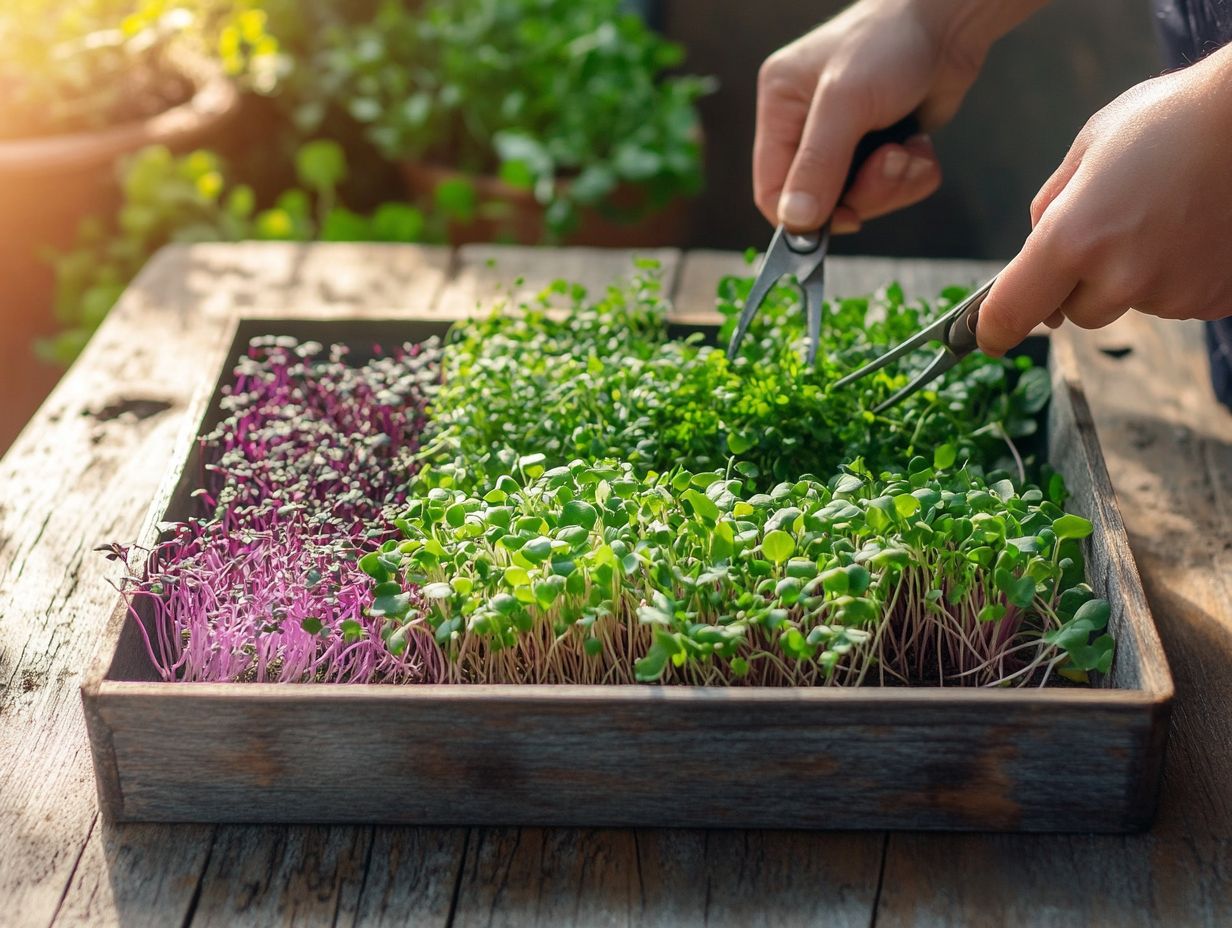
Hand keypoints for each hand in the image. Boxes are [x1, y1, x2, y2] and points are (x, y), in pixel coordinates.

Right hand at [754, 0, 1029, 232]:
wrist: (950, 21)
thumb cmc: (891, 41)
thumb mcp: (845, 102)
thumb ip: (817, 164)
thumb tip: (795, 220)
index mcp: (780, 108)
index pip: (770, 190)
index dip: (803, 216)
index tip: (844, 216)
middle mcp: (807, 127)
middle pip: (820, 202)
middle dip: (864, 193)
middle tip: (889, 164)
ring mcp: (845, 140)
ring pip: (860, 200)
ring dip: (893, 184)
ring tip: (908, 149)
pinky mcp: (880, 146)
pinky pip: (891, 189)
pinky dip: (912, 175)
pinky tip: (919, 144)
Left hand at [978, 45, 1231, 354]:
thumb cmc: (1174, 119)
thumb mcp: (1089, 148)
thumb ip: (1050, 208)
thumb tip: (1032, 255)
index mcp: (1073, 238)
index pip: (1012, 311)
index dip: (994, 328)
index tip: (988, 337)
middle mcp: (1120, 277)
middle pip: (1075, 312)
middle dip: (1080, 281)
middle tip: (1115, 225)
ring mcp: (1172, 293)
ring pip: (1128, 305)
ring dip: (1133, 277)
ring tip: (1166, 216)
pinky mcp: (1213, 300)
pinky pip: (1174, 299)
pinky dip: (1177, 274)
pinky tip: (1196, 228)